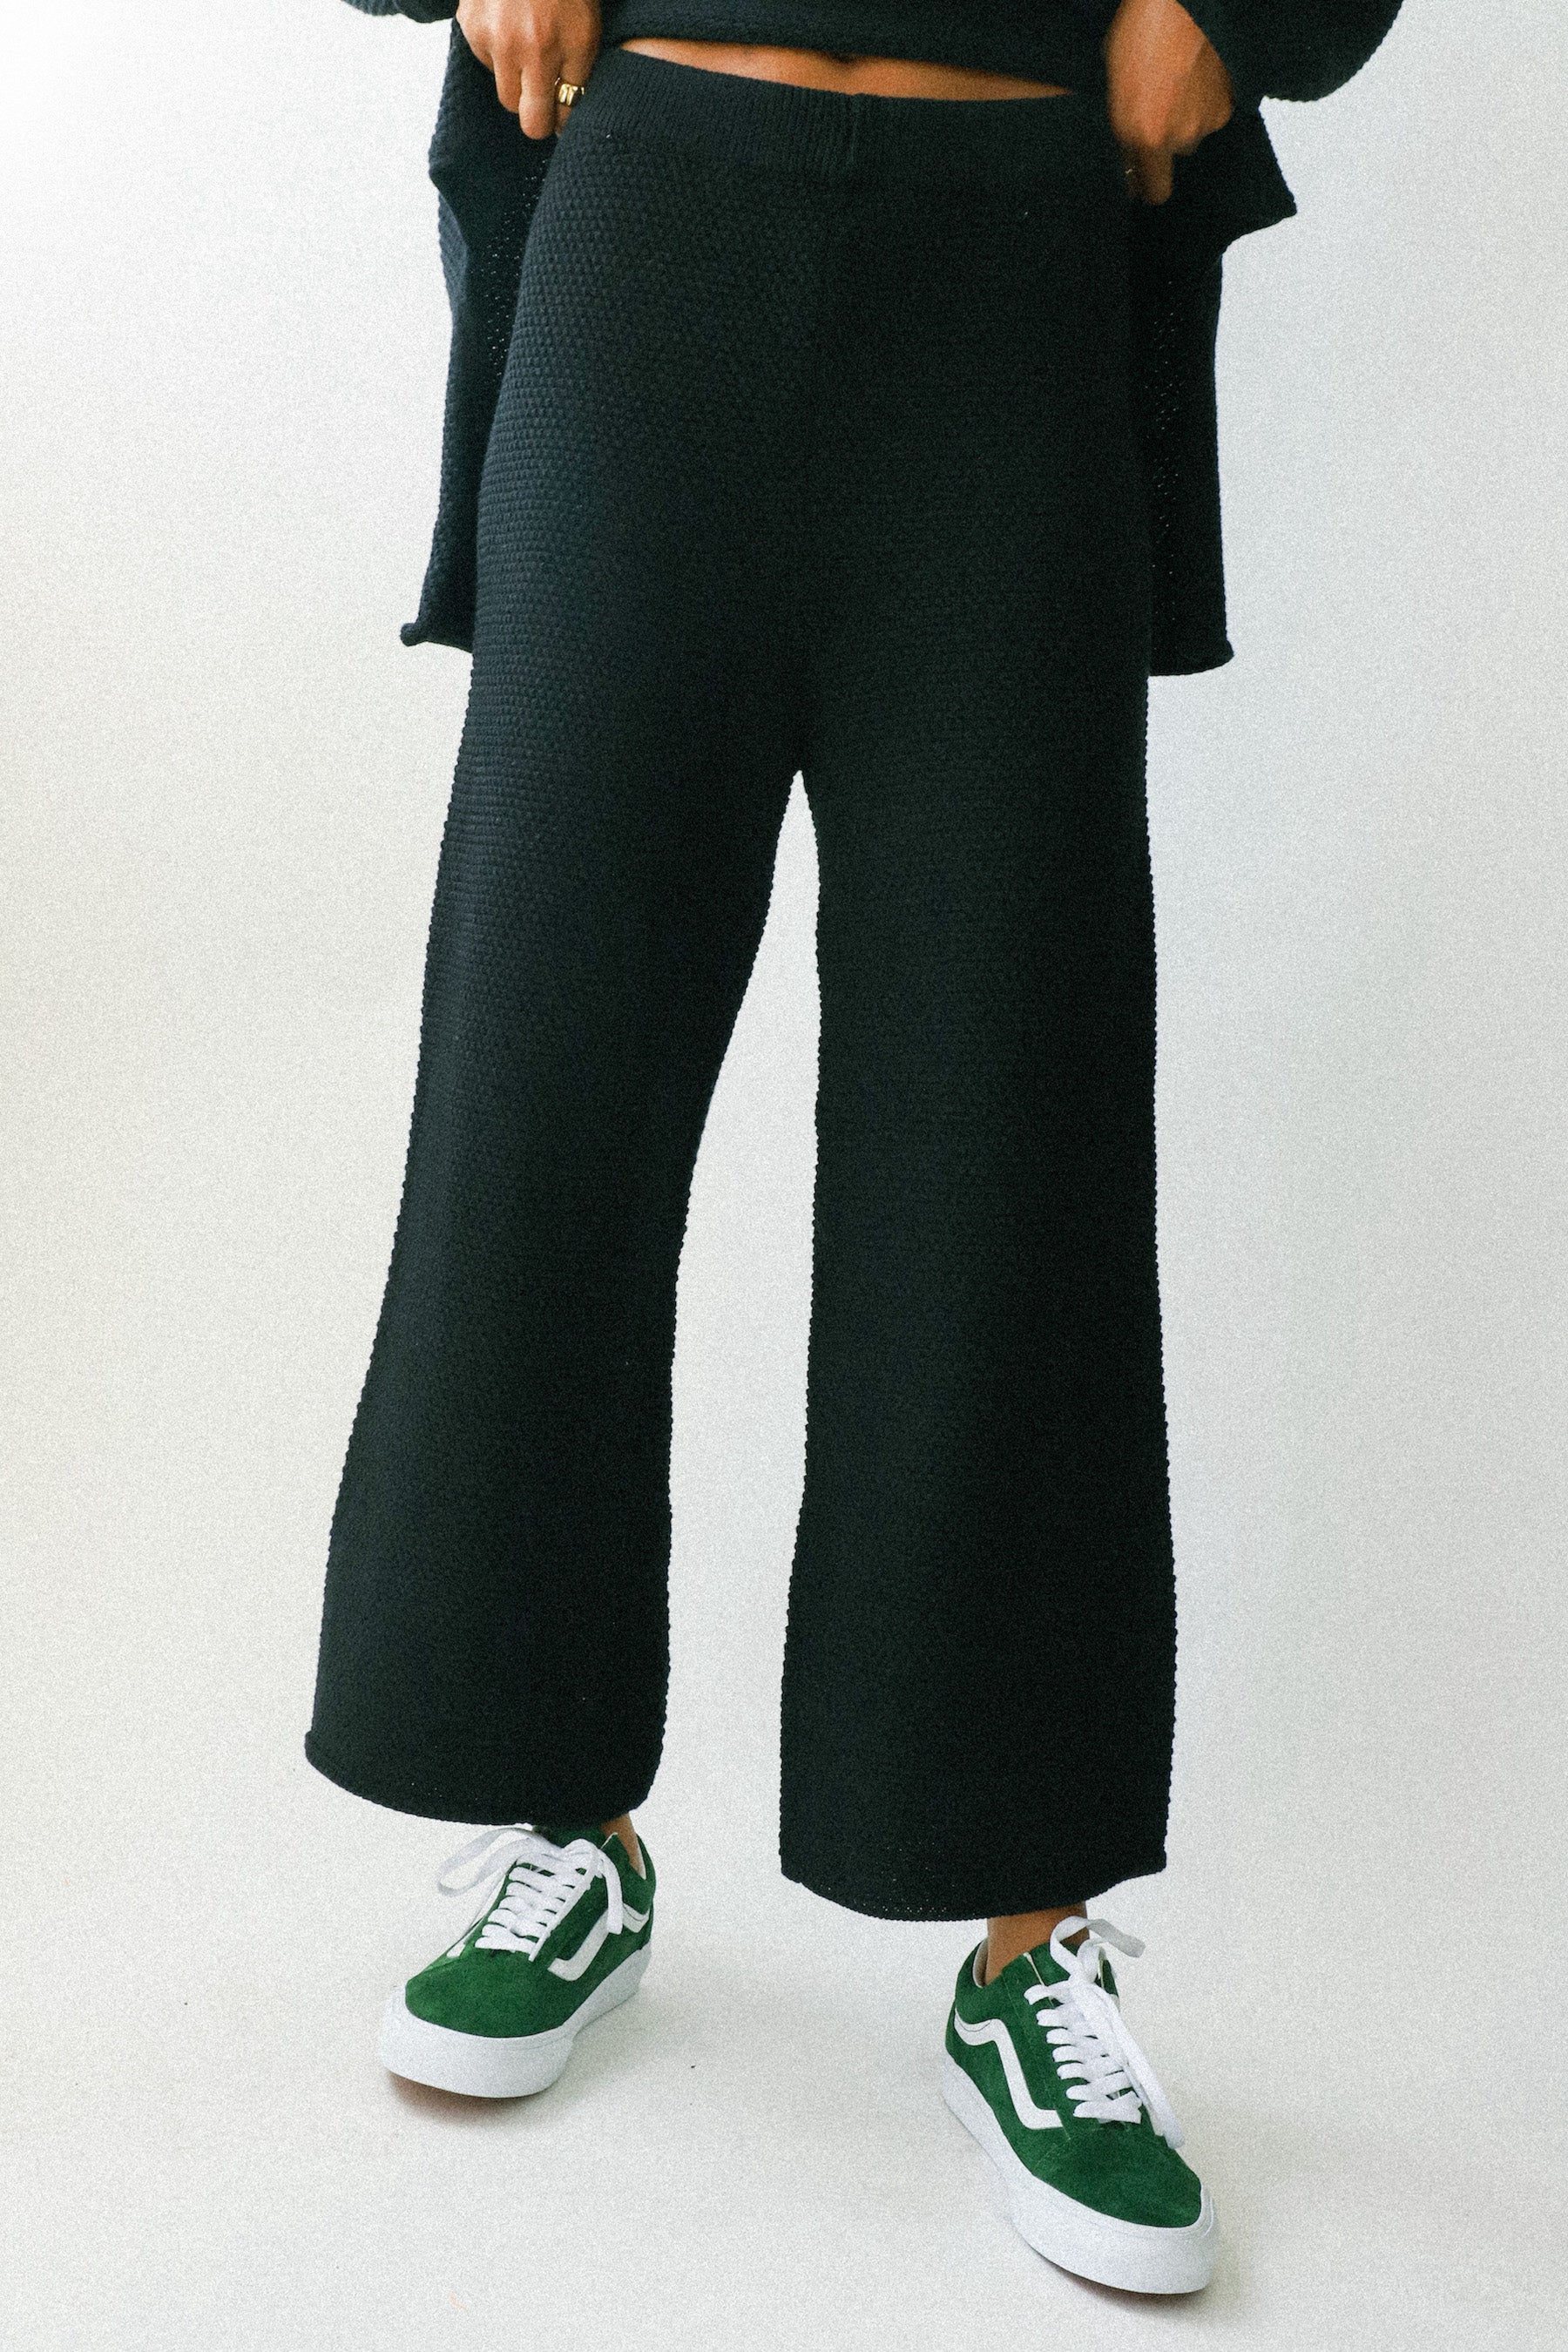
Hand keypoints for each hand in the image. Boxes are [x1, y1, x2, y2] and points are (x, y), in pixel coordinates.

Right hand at [456, 0, 600, 138]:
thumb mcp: (585, 32)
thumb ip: (578, 78)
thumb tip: (563, 122)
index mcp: (550, 51)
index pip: (543, 119)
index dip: (552, 124)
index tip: (556, 121)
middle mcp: (517, 48)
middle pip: (520, 113)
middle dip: (534, 109)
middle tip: (544, 93)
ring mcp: (489, 36)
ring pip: (502, 87)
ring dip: (515, 77)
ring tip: (528, 45)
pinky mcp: (470, 24)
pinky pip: (486, 58)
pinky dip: (498, 50)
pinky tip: (510, 25)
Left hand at [1103, 0, 1233, 204]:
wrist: (1179, 2)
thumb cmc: (1140, 31)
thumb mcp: (1114, 85)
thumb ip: (1122, 127)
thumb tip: (1126, 150)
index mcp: (1143, 137)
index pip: (1154, 192)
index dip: (1147, 187)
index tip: (1142, 179)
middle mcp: (1178, 137)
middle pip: (1173, 157)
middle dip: (1164, 140)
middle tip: (1157, 108)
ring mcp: (1207, 120)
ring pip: (1194, 133)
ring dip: (1187, 119)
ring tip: (1177, 84)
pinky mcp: (1228, 102)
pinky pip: (1214, 113)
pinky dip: (1206, 101)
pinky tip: (1195, 76)